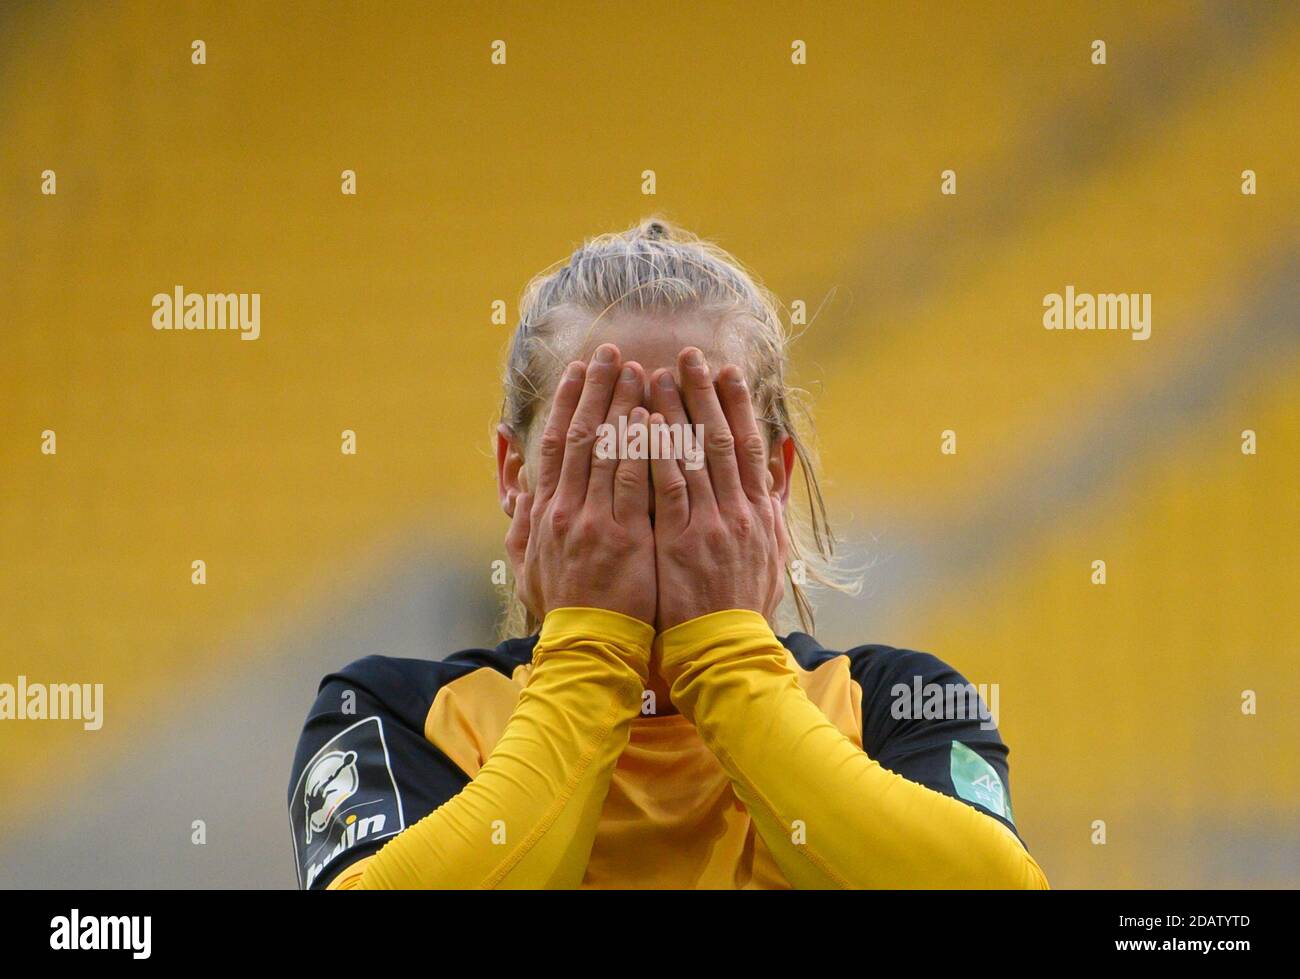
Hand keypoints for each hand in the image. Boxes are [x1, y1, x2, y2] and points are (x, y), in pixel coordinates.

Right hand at [505, 344, 656, 625]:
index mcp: (546, 511)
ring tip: (639, 370)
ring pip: (608, 451)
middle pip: (581, 435)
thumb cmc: (566, 606)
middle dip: (598, 390)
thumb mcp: (529, 562)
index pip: (556, 443)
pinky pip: (633, 481)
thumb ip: (522, 519)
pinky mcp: (624, 537)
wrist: (589, 647)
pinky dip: (640, 447)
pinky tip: (652, 417)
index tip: (583, 370)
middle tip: (614, 352)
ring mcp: (594, 521)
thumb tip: (517, 481)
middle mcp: (566, 509)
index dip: (570, 402)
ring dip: (623, 406)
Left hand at [648, 347, 786, 630]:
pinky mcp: (679, 542)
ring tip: (656, 375)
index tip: (726, 370)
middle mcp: (739, 512)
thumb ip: (773, 503)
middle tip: (688, 355)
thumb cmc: (743, 602)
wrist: (725, 650)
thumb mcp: (772, 551)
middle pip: (720, 439)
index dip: (738, 404)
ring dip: (673, 412)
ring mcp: (710, 526)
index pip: (750, 445)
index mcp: (760, 512)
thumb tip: (778, 460)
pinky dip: (655, 452)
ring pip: (691, 456)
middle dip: (702, 393)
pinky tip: (640, 424)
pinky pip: (666, 488)